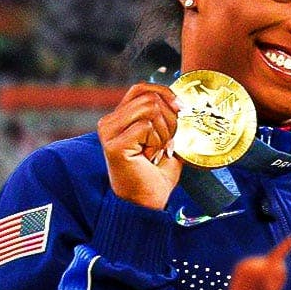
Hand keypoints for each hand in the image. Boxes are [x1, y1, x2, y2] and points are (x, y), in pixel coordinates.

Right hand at [98, 83, 181, 209]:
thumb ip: (168, 117)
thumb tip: (182, 101)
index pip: (141, 88)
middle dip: (171, 119)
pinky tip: (150, 157)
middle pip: (150, 98)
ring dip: (165, 132)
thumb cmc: (157, 172)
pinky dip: (158, 142)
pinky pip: (147, 127)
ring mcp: (108, 133)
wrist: (149, 201)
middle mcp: (109, 122)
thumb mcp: (166, 138)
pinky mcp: (114, 145)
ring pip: (150, 110)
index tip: (182, 108)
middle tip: (167, 143)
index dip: (165, 93)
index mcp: (120, 118)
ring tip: (157, 150)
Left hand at [224, 237, 290, 289]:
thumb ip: (281, 275)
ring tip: (257, 285)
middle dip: (274, 271)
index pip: (277, 255)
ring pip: (264, 262)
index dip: (285, 246)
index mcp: (263, 272)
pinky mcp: (241, 264)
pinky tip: (252, 280)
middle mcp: (253, 264)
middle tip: (268, 286)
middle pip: (273, 262)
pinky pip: (256, 263)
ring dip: (265, 270)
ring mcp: (246, 263)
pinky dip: (257, 270)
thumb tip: (279, 262)